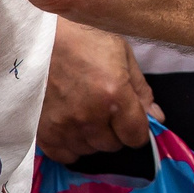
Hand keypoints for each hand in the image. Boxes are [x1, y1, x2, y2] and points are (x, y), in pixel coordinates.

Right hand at [37, 20, 152, 161]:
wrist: (37, 38)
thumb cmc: (83, 40)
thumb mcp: (122, 54)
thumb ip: (141, 90)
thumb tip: (156, 118)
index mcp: (114, 95)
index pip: (136, 136)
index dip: (136, 128)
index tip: (130, 118)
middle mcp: (89, 116)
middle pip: (113, 145)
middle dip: (114, 131)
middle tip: (104, 109)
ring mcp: (64, 126)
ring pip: (90, 150)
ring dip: (92, 137)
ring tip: (85, 113)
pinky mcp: (42, 131)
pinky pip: (65, 155)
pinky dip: (71, 145)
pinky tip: (70, 126)